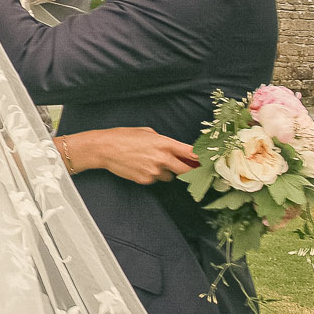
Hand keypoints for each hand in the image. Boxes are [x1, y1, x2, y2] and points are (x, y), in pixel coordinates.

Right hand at [55, 127, 198, 184]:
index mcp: (164, 143)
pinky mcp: (145, 180)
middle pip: (186, 170)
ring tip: (151, 162)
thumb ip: (163, 141)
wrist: (104, 149)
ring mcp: (154, 171)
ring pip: (170, 176)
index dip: (201, 159)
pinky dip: (153, 175)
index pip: (190, 153)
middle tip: (193, 170)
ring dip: (167, 171)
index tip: (208, 161)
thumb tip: (173, 149)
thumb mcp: (147, 132)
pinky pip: (156, 179)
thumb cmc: (124, 136)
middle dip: (190, 171)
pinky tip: (141, 166)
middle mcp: (162, 158)